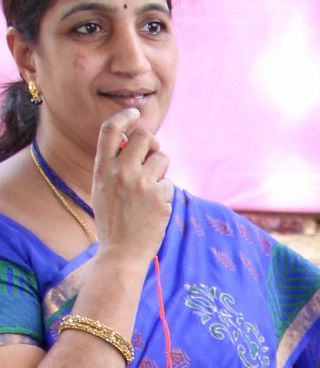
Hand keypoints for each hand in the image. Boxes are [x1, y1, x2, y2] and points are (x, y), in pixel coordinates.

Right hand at [90, 110, 172, 266]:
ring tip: (150, 190)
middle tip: (152, 153)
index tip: (135, 114)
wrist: (121, 253)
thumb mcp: (101, 189)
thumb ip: (113, 164)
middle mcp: (122, 172)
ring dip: (160, 170)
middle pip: (145, 136)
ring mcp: (143, 184)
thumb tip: (135, 141)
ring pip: (162, 159)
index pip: (111, 129)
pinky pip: (168, 183)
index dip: (125, 116)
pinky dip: (164, 194)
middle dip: (152, 142)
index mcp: (103, 168)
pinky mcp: (161, 198)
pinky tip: (153, 210)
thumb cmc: (112, 222)